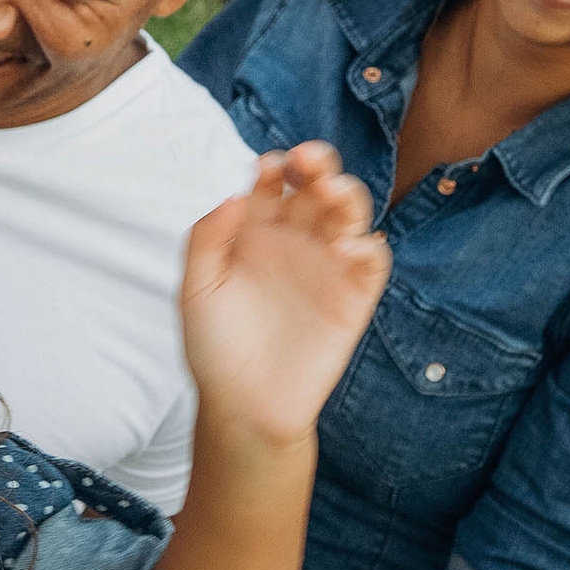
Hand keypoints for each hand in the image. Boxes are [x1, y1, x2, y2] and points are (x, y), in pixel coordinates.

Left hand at [179, 141, 388, 448]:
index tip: (267, 169)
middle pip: (316, 185)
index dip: (275, 166)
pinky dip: (368, 245)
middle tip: (309, 162)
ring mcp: (326, 264)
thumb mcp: (196, 289)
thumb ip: (206, 239)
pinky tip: (346, 248)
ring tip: (333, 194)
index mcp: (255, 229)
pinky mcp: (354, 296)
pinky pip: (372, 259)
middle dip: (318, 164)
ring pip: (349, 212)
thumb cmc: (214, 346)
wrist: (244, 406)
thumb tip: (235, 193)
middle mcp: (294, 239)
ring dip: (347, 194)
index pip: (273, 181)